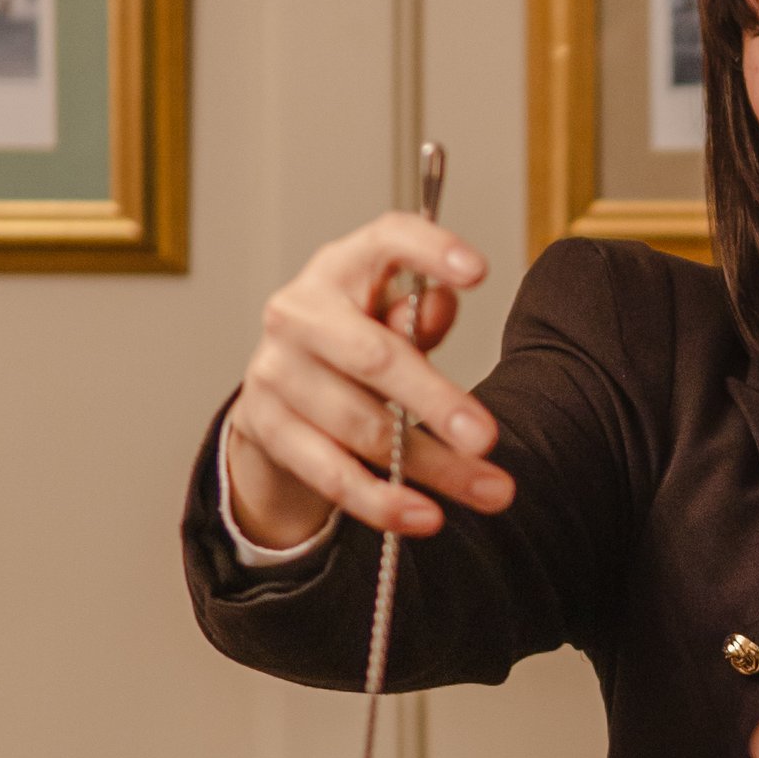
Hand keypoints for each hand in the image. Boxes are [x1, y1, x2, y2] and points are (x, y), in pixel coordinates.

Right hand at [222, 213, 513, 548]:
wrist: (282, 394)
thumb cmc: (358, 346)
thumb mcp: (391, 319)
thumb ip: (419, 314)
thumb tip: (439, 302)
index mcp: (342, 268)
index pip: (387, 240)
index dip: (430, 250)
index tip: (479, 273)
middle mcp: (300, 311)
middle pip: (372, 356)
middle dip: (435, 401)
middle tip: (488, 437)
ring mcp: (275, 370)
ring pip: (362, 427)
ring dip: (434, 467)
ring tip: (492, 491)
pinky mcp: (266, 427)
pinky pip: (330, 474)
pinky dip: (382, 501)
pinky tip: (426, 517)